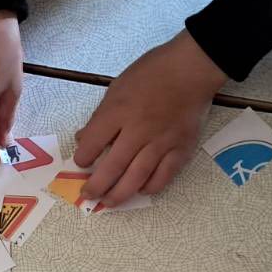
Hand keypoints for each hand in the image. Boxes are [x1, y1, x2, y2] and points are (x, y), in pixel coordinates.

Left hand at [74, 31, 225, 206]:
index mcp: (119, 111)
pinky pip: (164, 176)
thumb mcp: (118, 86)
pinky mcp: (181, 149)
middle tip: (89, 194)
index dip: (83, 158)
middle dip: (97, 185)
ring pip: (137, 176)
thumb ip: (101, 115)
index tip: (81, 163)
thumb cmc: (152, 72)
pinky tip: (141, 190)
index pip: (93, 142)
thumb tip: (84, 138)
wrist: (191, 69)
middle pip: (113, 166)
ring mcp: (162, 142)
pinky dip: (150, 187)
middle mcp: (139, 130)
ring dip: (120, 194)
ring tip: (109, 202)